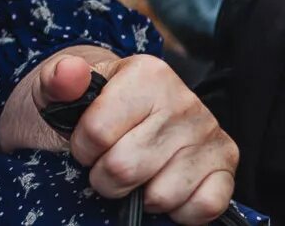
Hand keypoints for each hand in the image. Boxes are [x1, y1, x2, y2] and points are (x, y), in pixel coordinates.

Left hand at [0, 47, 236, 224]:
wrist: (120, 112)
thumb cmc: (87, 105)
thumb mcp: (60, 89)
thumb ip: (57, 80)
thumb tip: (68, 73)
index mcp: (146, 73)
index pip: (97, 133)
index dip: (81, 149)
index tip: (84, 143)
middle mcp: (184, 100)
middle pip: (125, 168)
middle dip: (104, 177)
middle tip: (106, 164)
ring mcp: (209, 133)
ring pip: (161, 195)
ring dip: (139, 195)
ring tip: (135, 174)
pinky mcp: (227, 164)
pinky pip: (205, 206)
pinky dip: (179, 211)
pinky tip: (163, 187)